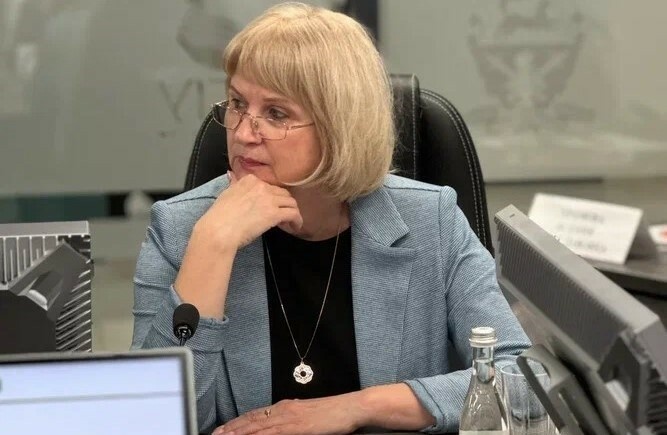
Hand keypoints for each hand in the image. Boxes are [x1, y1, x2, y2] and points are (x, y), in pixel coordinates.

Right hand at [194, 171, 302, 250]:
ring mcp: (269, 199)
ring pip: (291, 202)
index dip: (273, 197)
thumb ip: (234, 184)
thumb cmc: (219, 216)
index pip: (270, 185)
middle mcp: (261, 186)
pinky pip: (294, 214)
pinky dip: (297, 221)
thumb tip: (232, 175)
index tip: (270, 206)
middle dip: (284, 204)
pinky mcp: (275, 214)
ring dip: (292, 212)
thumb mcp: (226, 194)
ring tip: (290, 222)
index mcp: (250, 180)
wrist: (219, 230)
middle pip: (283, 193)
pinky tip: (295, 227)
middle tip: (282, 216)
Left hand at [212, 394, 364, 434]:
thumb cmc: (333, 414)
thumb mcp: (308, 417)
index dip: (237, 423)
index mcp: (285, 407)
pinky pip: (272, 433)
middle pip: (250, 421)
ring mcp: (289, 418)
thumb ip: (292, 421)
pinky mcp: (297, 426)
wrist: (350, 407)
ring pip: (256, 426)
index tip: (222, 429)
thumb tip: (279, 427)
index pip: (254, 416)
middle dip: (230, 429)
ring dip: (238, 433)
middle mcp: (283, 410)